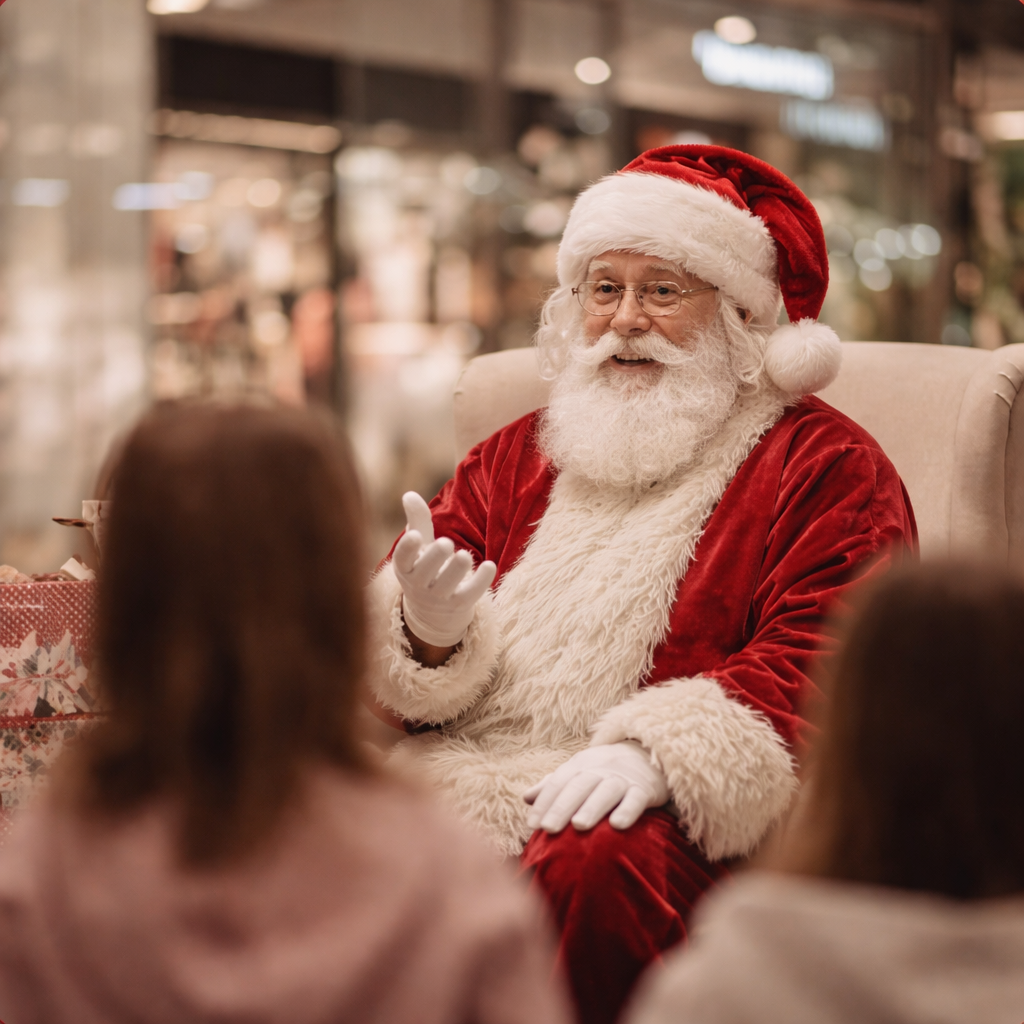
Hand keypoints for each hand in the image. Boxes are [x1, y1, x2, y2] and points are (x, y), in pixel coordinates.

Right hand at [393, 492, 496, 648]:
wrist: (433, 612)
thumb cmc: (426, 567)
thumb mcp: (420, 546)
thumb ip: (417, 520)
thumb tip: (408, 494)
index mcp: (406, 568)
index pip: (402, 560)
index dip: (407, 549)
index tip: (414, 535)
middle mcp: (419, 585)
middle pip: (423, 574)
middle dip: (434, 559)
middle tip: (446, 543)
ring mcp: (439, 598)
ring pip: (446, 586)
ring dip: (455, 571)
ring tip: (464, 555)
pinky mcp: (459, 604)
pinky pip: (469, 595)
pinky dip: (480, 582)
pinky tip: (490, 565)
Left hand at [523, 741, 668, 832]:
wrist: (646, 755)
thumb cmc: (605, 771)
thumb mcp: (579, 772)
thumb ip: (554, 785)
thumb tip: (526, 798)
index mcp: (580, 765)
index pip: (558, 782)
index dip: (545, 802)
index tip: (532, 825)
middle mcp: (600, 769)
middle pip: (578, 786)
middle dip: (562, 807)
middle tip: (548, 828)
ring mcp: (622, 778)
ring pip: (605, 791)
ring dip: (592, 807)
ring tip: (578, 825)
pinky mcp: (644, 789)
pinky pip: (636, 799)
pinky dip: (628, 810)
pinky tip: (618, 825)